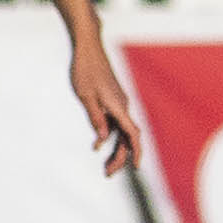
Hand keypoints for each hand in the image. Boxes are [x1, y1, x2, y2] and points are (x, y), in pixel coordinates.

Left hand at [70, 38, 141, 176]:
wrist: (88, 49)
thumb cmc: (85, 70)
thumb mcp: (86, 96)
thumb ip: (95, 117)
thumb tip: (103, 138)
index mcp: (118, 106)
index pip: (132, 133)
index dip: (136, 151)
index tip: (136, 167)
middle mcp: (123, 106)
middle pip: (128, 137)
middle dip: (121, 157)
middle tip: (108, 174)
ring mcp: (119, 104)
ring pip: (122, 131)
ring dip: (116, 149)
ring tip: (105, 166)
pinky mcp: (113, 101)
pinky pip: (117, 123)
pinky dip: (111, 136)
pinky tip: (99, 144)